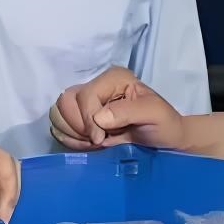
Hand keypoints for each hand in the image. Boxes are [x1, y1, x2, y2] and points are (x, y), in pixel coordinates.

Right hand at [50, 67, 190, 151]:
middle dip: (79, 126)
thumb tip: (99, 118)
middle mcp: (96, 86)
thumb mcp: (154, 114)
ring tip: (94, 142)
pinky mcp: (80, 118)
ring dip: (73, 133)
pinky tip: (88, 144)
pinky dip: (70, 139)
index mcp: (113, 79)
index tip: (102, 139)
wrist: (165, 142)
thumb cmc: (163, 125)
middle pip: (65, 102)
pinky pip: (60, 127)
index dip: (88, 119)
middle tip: (98, 140)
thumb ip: (128, 112)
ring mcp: (86, 103)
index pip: (85, 95)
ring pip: (58, 114)